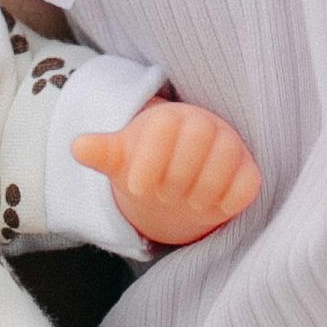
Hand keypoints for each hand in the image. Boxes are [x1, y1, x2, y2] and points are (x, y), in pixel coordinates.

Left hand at [77, 99, 259, 248]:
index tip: (137, 188)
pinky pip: (248, 183)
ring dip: (202, 190)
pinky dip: (230, 200)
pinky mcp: (248, 171)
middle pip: (199, 137)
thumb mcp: (122, 160)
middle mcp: (204, 125)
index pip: (166, 125)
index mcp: (170, 118)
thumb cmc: (148, 167)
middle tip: (164, 196)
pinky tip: (213, 208)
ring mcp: (230, 147)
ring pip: (226, 158)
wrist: (177, 184)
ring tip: (186, 202)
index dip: (150, 160)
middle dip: (177, 176)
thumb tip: (78, 147)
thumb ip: (103, 153)